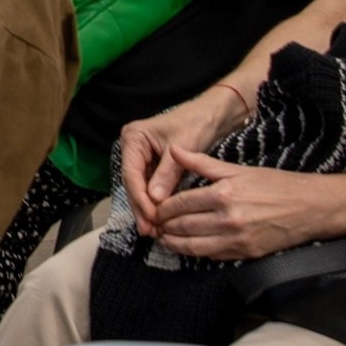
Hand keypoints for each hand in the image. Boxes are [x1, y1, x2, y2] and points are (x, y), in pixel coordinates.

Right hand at [121, 92, 244, 234]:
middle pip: (132, 183)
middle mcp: (133, 148)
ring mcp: (142, 157)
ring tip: (153, 230)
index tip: (150, 218)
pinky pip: (151, 186)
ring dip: (147, 208)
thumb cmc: (197, 123)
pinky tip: (160, 218)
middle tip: (149, 231)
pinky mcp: (153, 165)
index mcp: (133, 138)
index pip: (131, 173)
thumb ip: (167, 174)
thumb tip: (155, 201)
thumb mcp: (182, 148)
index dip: (139, 198)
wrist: (214, 114)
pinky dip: (155, 202)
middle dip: (141, 207)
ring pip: (140, 188)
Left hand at [150, 149, 345, 259]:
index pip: (179, 204)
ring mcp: (236, 238)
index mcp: (223, 193)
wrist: (311, 207)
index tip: (153, 208)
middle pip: (182, 226)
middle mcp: (227, 218)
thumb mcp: (237, 169)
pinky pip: (212, 255)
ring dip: (173, 243)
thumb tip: (174, 150)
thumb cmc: (275, 184)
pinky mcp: (246, 253)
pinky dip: (195, 252)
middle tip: (153, 225)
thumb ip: (202, 163)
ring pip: (193, 245)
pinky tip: (187, 247)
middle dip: (163, 226)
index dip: (161, 208)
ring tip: (163, 238)